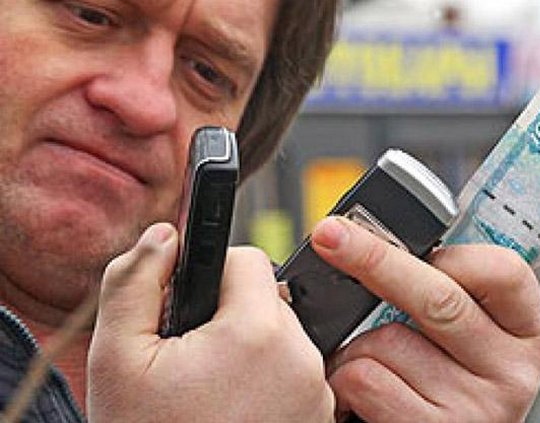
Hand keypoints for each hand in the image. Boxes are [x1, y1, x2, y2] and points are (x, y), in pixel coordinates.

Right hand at [87, 223, 334, 422]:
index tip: (192, 305)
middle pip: (267, 298)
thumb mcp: (117, 357)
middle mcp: (302, 359)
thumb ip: (136, 280)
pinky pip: (295, 371)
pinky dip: (269, 378)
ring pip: (282, 335)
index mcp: (257, 332)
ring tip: (213, 389)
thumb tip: (165, 236)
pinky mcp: (320, 418)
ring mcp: (316, 393)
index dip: (212, 273)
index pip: (249, 258)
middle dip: (230, 314)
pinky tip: (236, 407)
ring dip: (250, 347)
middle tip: (194, 359)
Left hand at [311, 216, 539, 422]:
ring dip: (354, 343)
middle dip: (372, 259)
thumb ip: (443, 287)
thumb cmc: (442, 376)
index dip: (448, 252)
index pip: (503, 272)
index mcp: (523, 330)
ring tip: (364, 357)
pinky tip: (357, 390)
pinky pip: (366, 380)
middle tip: (330, 236)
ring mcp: (475, 408)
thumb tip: (375, 234)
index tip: (403, 239)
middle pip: (437, 299)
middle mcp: (510, 371)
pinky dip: (344, 378)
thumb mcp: (465, 331)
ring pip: (389, 341)